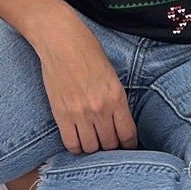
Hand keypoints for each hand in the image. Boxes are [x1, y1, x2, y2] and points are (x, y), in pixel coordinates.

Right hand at [34, 14, 137, 154]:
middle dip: (111, 147)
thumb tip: (117, 120)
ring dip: (92, 148)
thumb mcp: (111, 74)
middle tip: (107, 143)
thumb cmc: (88, 51)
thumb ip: (115, 98)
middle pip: (110, 145)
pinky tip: (78, 141)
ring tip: (92, 141)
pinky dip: (75, 147)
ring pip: (90, 148)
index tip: (127, 147)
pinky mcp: (61, 114)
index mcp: (116, 96)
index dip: (129, 146)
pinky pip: (71, 144)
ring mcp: (80, 113)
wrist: (61, 41)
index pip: (128, 134)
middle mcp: (100, 108)